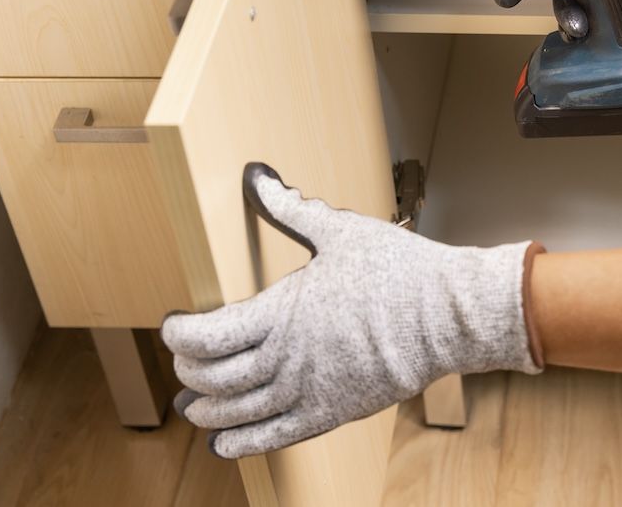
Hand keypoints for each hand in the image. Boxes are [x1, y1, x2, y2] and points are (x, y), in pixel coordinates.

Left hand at [161, 163, 541, 458]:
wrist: (448, 315)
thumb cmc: (399, 270)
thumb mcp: (340, 231)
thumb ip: (291, 209)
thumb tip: (259, 178)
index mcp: (281, 312)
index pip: (207, 335)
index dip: (179, 334)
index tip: (173, 326)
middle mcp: (287, 358)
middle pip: (213, 378)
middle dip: (188, 372)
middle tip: (184, 362)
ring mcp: (308, 390)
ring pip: (236, 413)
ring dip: (206, 412)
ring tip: (193, 409)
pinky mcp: (332, 413)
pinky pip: (274, 437)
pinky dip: (241, 443)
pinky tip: (224, 443)